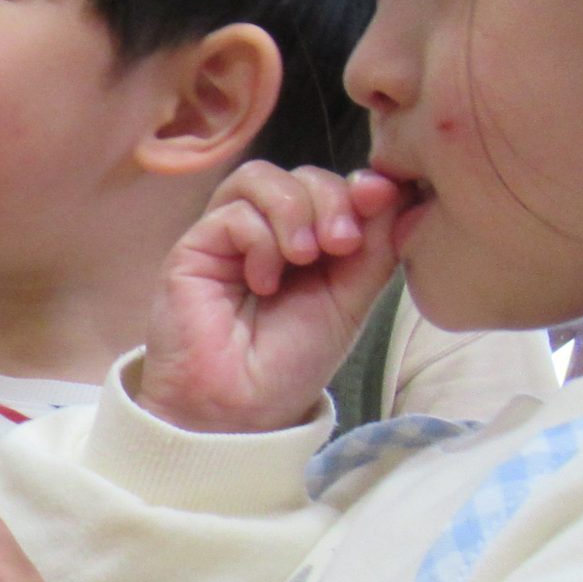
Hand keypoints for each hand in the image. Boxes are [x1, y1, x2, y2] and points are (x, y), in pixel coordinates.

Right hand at [139, 162, 403, 434]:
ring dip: (295, 210)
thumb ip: (376, 242)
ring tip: (303, 257)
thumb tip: (388, 184)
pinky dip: (260, 240)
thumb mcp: (353, 298)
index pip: (335, 183)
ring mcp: (227, 236)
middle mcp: (267, 231)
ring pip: (261, 177)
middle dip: (331, 200)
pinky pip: (234, 212)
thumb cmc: (292, 361)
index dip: (359, 186)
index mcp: (309, 240)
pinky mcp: (194, 247)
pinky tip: (263, 282)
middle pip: (301, 174)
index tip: (379, 205)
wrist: (241, 407)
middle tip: (340, 246)